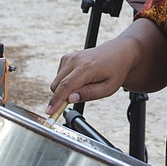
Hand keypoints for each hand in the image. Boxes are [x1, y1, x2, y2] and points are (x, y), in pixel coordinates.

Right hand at [47, 19, 166, 114]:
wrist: (118, 53)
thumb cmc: (115, 71)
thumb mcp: (108, 88)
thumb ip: (89, 94)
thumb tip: (70, 99)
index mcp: (86, 68)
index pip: (65, 86)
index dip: (56, 101)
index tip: (49, 112)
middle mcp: (75, 60)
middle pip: (57, 85)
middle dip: (61, 97)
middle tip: (76, 101)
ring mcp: (70, 57)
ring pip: (56, 81)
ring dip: (64, 89)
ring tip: (85, 86)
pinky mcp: (67, 57)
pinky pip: (59, 75)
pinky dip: (65, 82)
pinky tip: (80, 80)